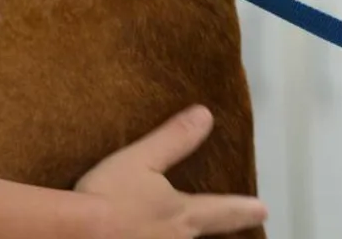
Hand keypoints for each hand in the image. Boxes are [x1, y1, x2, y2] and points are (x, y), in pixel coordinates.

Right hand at [75, 106, 266, 237]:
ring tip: (174, 228)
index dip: (242, 208)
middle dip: (214, 228)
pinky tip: (141, 234)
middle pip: (201, 235)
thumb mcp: (141, 159)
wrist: (78, 233)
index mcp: (182, 214)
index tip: (263, 208)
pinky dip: (153, 237)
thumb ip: (173, 139)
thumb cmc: (111, 195)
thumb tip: (205, 115)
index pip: (221, 210)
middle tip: (226, 225)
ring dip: (180, 235)